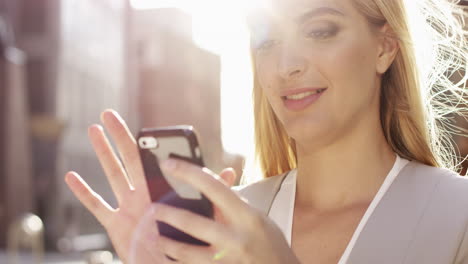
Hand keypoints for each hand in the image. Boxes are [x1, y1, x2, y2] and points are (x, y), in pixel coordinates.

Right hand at [64, 110, 240, 262]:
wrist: (169, 262)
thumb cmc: (185, 240)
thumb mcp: (200, 214)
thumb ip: (211, 192)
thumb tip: (230, 171)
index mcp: (162, 189)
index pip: (153, 159)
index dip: (146, 142)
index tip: (140, 124)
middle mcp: (143, 193)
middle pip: (129, 159)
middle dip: (119, 136)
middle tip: (109, 113)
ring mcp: (127, 207)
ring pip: (112, 174)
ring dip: (102, 153)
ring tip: (93, 130)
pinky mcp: (116, 225)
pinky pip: (98, 206)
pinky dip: (84, 192)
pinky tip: (71, 176)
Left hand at [144, 158, 300, 263]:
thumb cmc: (271, 245)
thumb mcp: (257, 218)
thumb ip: (234, 200)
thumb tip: (218, 175)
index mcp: (247, 217)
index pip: (213, 187)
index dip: (188, 172)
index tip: (169, 163)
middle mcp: (236, 239)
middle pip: (193, 223)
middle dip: (167, 214)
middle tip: (151, 208)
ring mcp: (226, 261)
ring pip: (185, 252)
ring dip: (165, 243)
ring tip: (152, 235)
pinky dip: (177, 261)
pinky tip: (166, 256)